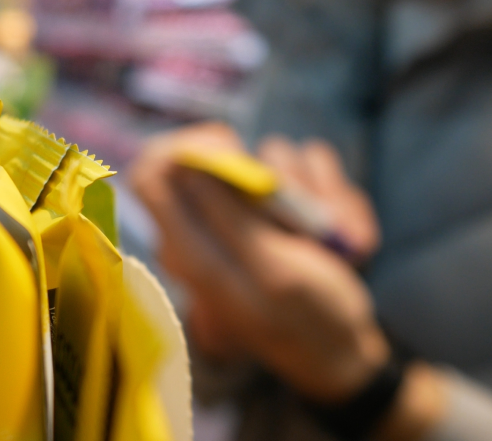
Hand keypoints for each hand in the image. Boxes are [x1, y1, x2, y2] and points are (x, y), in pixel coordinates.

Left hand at [130, 123, 384, 401]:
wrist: (342, 343)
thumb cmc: (308, 315)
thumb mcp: (272, 273)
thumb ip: (227, 219)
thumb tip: (184, 165)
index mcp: (186, 246)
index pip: (149, 175)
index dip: (182, 149)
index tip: (228, 150)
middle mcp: (208, 222)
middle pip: (209, 152)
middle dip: (264, 168)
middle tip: (293, 198)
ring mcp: (246, 210)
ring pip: (270, 157)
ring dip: (311, 189)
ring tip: (328, 233)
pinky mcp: (280, 204)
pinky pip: (304, 166)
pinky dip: (331, 192)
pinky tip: (340, 231)